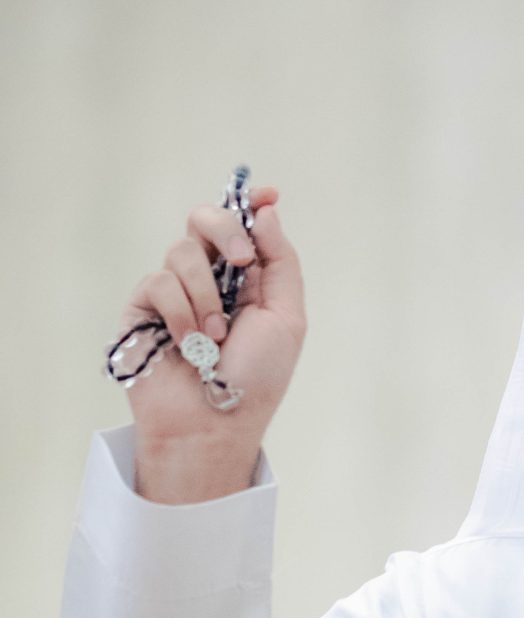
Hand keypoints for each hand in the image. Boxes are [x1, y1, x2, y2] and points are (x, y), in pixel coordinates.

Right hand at [114, 184, 306, 501]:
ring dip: (205, 296)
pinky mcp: (143, 307)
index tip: (267, 195)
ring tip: (214, 337)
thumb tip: (267, 211)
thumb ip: (279, 263)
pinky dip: (180, 313)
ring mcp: (174, 292)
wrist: (213, 422)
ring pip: (182, 252)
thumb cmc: (255, 380)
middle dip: (225, 230)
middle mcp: (209, 280)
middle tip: (241, 260)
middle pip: (204, 220)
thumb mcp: (286, 319)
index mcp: (246, 282)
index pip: (244, 228)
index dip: (252, 206)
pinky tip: (188, 345)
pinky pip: (159, 282)